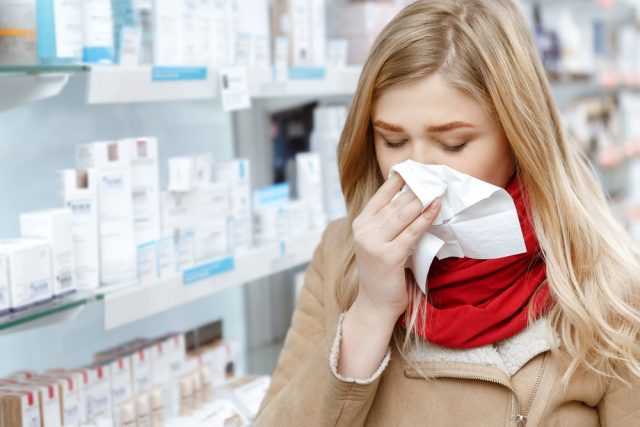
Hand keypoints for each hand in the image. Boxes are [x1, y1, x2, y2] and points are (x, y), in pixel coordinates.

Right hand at [351, 173, 440, 320]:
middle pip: (395, 203)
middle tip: (434, 176)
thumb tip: (412, 199)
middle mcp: (364, 231)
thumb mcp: (378, 242)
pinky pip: (412, 232)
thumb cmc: (382, 273)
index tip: (414, 168)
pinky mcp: (389, 256)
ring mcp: (375, 244)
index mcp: (360, 224)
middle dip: (416, 188)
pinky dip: (426, 218)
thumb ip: (388, 223)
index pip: (381, 195)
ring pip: (404, 214)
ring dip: (423, 199)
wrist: (375, 304)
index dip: (398, 180)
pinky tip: (436, 207)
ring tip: (438, 187)